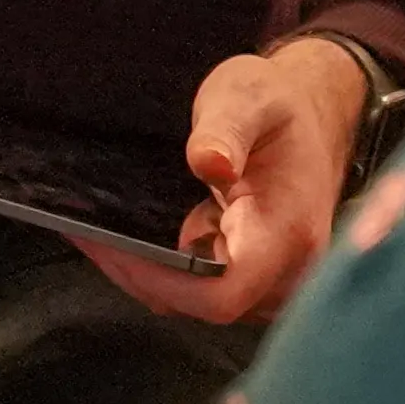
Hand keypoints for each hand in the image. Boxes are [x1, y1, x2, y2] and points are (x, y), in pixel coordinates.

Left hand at [83, 35, 371, 321]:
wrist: (316, 118)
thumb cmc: (278, 105)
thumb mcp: (248, 96)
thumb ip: (226, 127)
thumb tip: (209, 162)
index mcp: (287, 231)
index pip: (224, 294)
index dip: (165, 283)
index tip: (116, 246)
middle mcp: (290, 270)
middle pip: (205, 307)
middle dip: (143, 276)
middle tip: (88, 233)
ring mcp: (276, 281)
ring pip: (201, 306)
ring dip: (150, 276)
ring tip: (99, 234)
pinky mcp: (260, 281)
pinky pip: (207, 293)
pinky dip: (167, 273)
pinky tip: (132, 241)